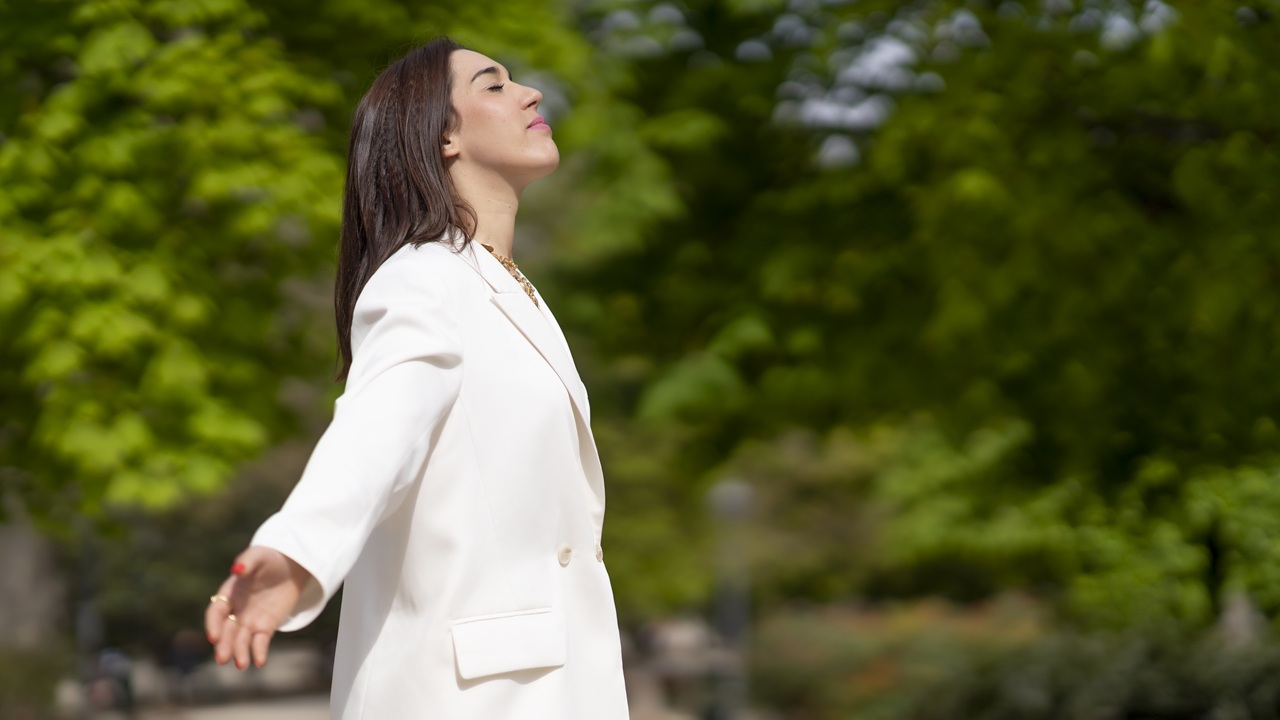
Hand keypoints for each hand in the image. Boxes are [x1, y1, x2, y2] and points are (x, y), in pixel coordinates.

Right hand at [205, 547, 310, 669]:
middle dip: (224, 644)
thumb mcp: (259, 556)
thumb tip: (237, 568)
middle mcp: (235, 610)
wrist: (290, 567)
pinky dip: (259, 651)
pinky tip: (260, 661)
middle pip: (226, 631)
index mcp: (228, 594)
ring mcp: (250, 620)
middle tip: (222, 659)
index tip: (213, 636)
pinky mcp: (266, 626)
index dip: (213, 624)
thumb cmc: (269, 559)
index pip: (216, 612)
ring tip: (241, 665)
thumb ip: (248, 562)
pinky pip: (260, 641)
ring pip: (241, 639)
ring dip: (240, 652)